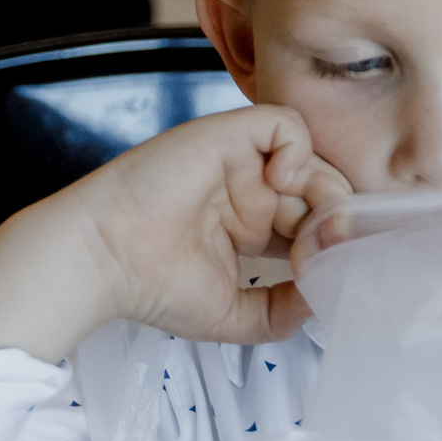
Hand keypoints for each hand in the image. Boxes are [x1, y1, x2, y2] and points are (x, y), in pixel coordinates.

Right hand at [0, 105, 349, 358]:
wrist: (105, 259)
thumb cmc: (152, 287)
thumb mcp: (236, 317)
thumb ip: (285, 309)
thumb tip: (328, 293)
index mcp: (250, 227)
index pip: (314, 222)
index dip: (333, 242)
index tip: (335, 269)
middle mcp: (248, 191)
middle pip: (321, 189)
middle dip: (336, 221)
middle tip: (328, 250)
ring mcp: (239, 162)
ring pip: (312, 157)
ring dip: (325, 193)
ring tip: (310, 227)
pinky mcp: (226, 136)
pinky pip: (284, 123)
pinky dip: (298, 149)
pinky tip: (281, 185)